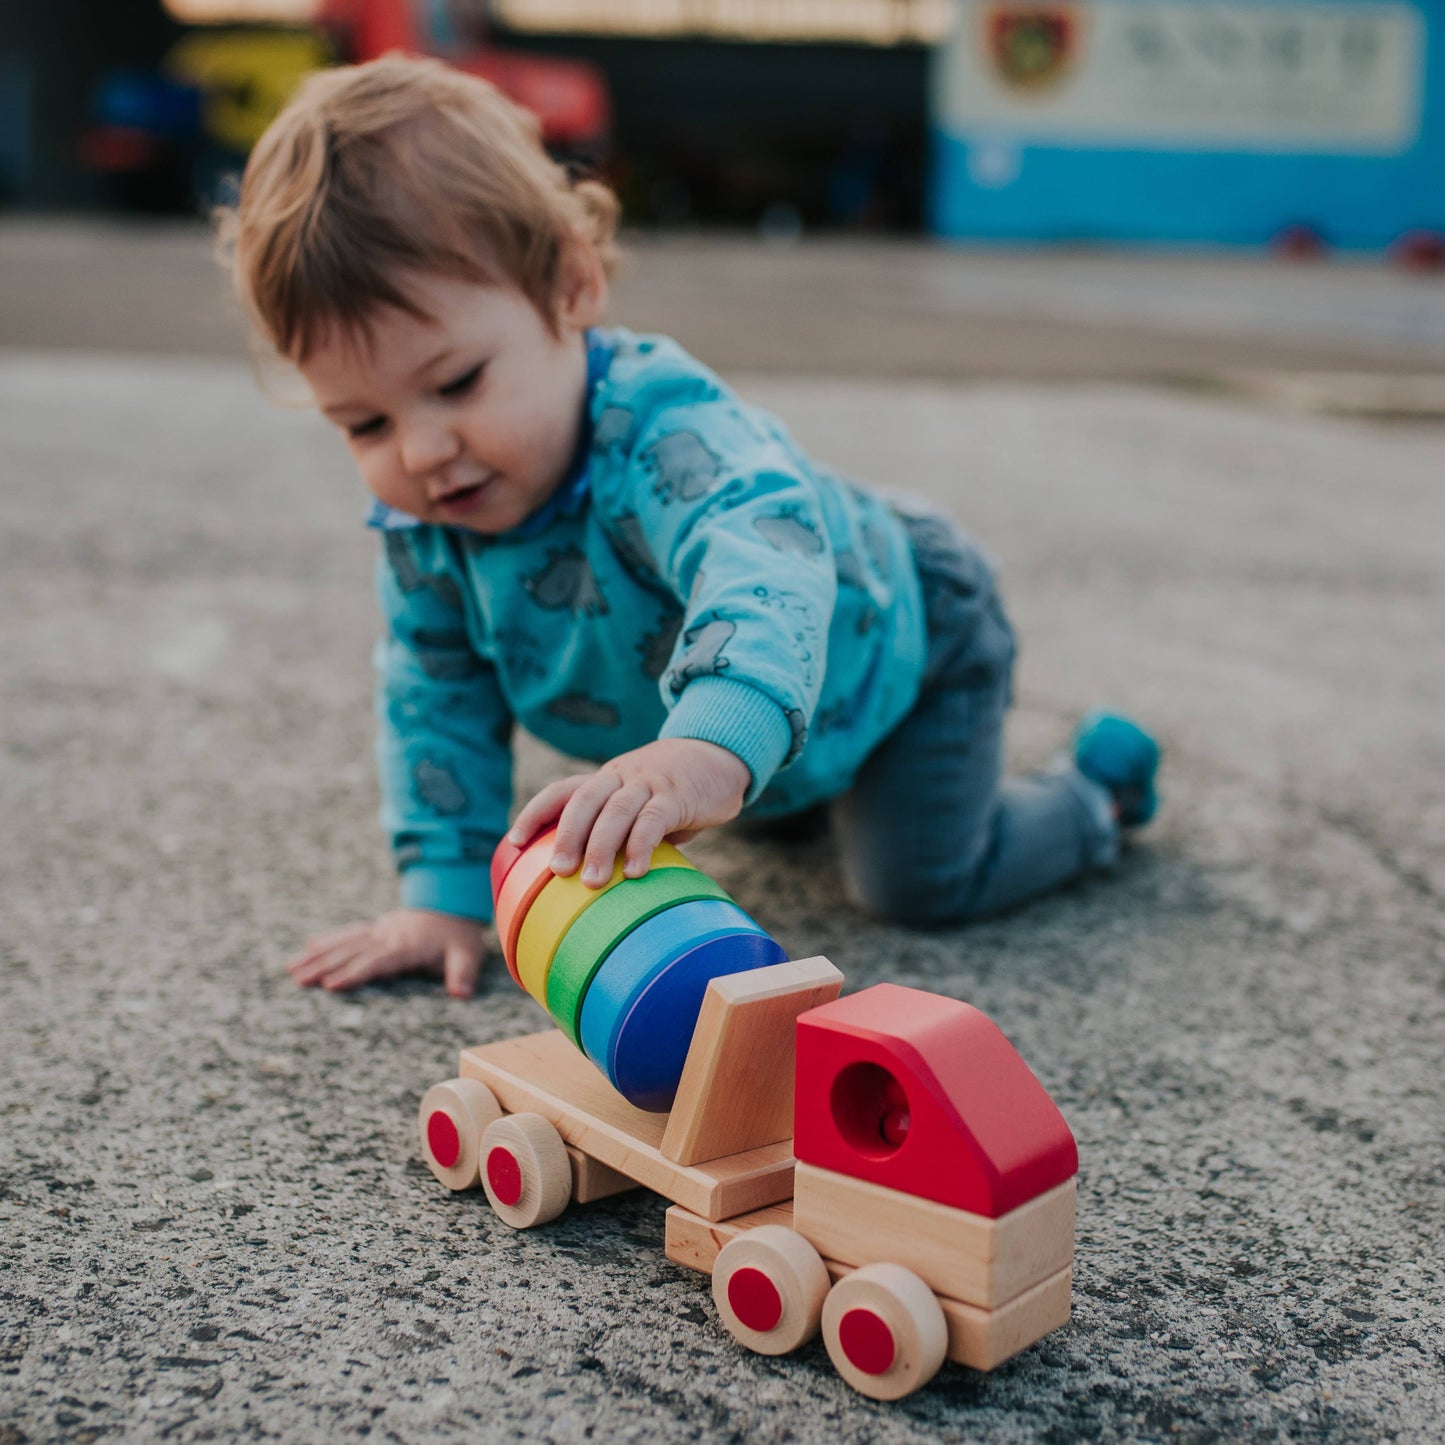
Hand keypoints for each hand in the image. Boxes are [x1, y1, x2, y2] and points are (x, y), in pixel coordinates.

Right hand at [286, 909, 491, 996]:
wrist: (454, 902)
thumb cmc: (460, 936)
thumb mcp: (469, 954)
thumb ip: (464, 974)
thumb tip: (461, 994)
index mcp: (409, 946)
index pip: (377, 961)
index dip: (354, 973)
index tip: (330, 985)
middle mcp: (389, 936)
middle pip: (352, 952)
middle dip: (324, 965)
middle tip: (297, 980)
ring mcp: (380, 930)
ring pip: (345, 942)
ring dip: (318, 954)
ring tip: (291, 968)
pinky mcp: (376, 928)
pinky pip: (348, 934)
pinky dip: (327, 940)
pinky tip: (307, 948)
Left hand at [508, 738, 750, 886]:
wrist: (719, 757)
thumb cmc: (673, 793)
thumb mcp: (640, 804)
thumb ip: (621, 832)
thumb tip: (593, 885)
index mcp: (606, 779)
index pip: (562, 790)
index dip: (536, 813)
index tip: (515, 842)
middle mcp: (621, 776)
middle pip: (585, 799)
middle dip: (567, 834)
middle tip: (558, 870)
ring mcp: (649, 783)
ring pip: (617, 810)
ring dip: (602, 846)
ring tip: (593, 882)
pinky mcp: (678, 795)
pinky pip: (655, 819)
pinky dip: (641, 845)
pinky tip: (635, 871)